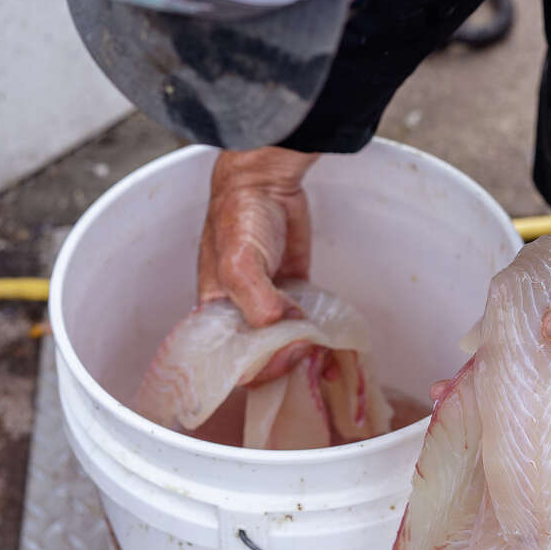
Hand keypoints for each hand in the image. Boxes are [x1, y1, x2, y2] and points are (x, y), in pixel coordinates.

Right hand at [198, 147, 317, 380]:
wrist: (268, 182)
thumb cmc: (240, 218)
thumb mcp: (238, 262)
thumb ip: (255, 300)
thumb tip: (283, 329)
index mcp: (216, 314)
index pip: (235, 359)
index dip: (261, 367)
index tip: (288, 358)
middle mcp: (241, 313)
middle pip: (264, 356)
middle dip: (288, 364)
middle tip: (314, 359)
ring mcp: (269, 304)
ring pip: (287, 343)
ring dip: (307, 355)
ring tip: (329, 360)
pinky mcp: (294, 292)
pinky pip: (306, 322)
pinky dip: (319, 335)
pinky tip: (334, 344)